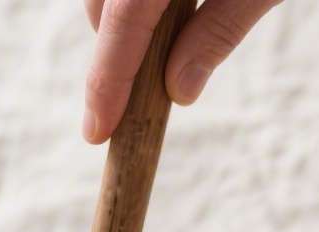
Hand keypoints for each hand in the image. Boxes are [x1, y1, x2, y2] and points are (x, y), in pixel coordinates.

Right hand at [82, 0, 280, 143]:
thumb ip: (221, 30)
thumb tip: (179, 89)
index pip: (123, 22)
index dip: (107, 80)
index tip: (97, 131)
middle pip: (104, 7)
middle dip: (117, 48)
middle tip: (149, 85)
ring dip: (126, 21)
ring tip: (172, 37)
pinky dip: (136, 2)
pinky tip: (171, 9)